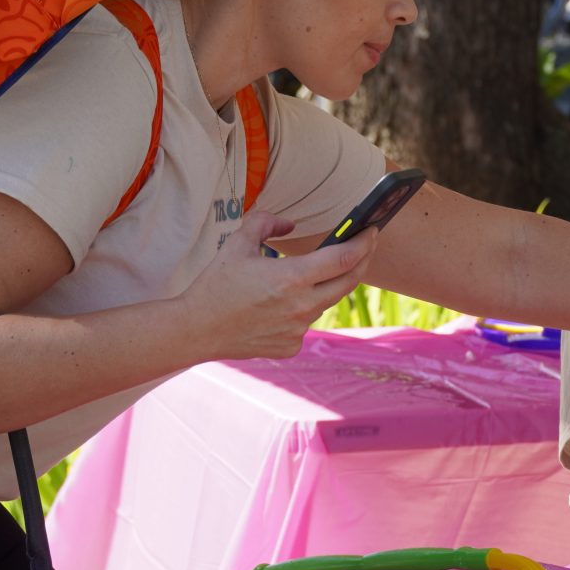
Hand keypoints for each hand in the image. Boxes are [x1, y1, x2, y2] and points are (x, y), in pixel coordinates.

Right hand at [172, 210, 377, 361]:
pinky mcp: (291, 345)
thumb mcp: (238, 243)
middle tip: (364, 246)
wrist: (197, 329)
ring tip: (315, 272)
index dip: (364, 242)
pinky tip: (282, 304)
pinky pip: (307, 322)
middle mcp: (302, 306)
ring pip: (325, 302)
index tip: (372, 231)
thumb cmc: (216, 285)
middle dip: (361, 260)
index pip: (344, 258)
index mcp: (292, 277)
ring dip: (326, 285)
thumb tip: (291, 224)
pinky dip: (302, 309)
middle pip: (349, 282)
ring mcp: (298, 329)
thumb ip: (266, 223)